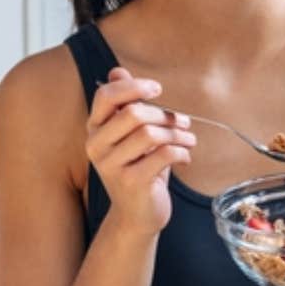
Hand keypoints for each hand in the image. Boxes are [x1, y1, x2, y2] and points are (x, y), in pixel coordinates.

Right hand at [85, 66, 195, 235]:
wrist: (138, 215)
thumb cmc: (139, 169)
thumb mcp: (131, 135)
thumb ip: (125, 105)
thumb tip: (117, 70)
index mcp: (95, 130)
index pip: (106, 96)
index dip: (133, 87)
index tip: (157, 89)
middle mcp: (96, 146)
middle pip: (134, 113)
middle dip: (165, 115)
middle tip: (183, 122)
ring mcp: (111, 166)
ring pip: (151, 134)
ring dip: (178, 134)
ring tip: (189, 140)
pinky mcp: (131, 182)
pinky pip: (163, 154)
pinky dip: (181, 152)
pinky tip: (185, 157)